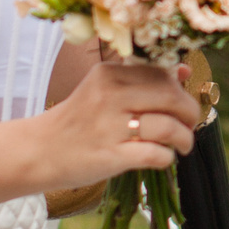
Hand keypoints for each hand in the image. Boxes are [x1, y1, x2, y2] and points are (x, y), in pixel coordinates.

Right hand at [36, 60, 200, 184]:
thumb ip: (141, 79)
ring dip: (184, 137)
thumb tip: (183, 70)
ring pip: (167, 126)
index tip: (182, 102)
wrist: (39, 151)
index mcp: (109, 73)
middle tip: (190, 124)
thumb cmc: (78, 120)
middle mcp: (110, 96)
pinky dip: (167, 157)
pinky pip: (155, 154)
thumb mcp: (103, 90)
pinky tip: (164, 157)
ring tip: (182, 144)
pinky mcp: (111, 156)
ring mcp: (109, 127)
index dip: (181, 89)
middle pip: (170, 97)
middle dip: (190, 112)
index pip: (161, 73)